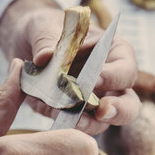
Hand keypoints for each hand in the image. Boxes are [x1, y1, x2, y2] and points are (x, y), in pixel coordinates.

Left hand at [0, 0, 140, 134]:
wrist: (26, 44)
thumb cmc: (47, 29)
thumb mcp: (45, 29)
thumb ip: (47, 44)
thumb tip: (44, 57)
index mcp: (114, 54)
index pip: (126, 69)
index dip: (113, 76)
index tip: (94, 80)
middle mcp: (111, 83)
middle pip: (128, 105)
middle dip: (118, 110)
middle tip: (101, 111)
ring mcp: (93, 103)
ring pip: (102, 123)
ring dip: (88, 123)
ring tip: (72, 119)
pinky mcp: (72, 116)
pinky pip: (72, 125)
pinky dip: (61, 122)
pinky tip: (47, 112)